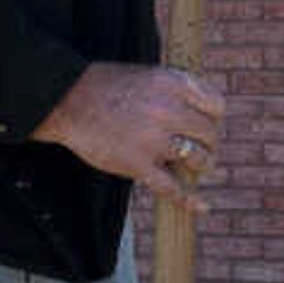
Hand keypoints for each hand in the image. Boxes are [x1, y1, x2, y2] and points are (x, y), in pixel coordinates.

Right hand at [32, 61, 226, 209]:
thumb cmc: (107, 86)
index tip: (206, 123)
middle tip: (199, 148)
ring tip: (194, 167)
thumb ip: (177, 90)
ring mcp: (153, 140)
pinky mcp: (137, 165)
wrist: (67, 101)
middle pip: (209, 134)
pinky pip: (172, 188)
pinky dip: (190, 200)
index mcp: (172, 83)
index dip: (214, 117)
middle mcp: (167, 110)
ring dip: (200, 166)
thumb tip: (205, 112)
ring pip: (198, 159)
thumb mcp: (148, 74)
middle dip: (208, 143)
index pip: (216, 105)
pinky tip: (203, 207)